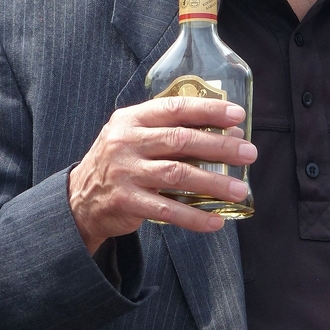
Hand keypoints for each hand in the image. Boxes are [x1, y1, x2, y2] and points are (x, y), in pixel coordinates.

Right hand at [68, 97, 256, 253]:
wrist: (80, 198)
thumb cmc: (122, 161)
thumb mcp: (136, 135)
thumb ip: (172, 130)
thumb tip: (228, 132)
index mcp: (132, 119)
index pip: (175, 108)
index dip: (208, 110)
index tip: (237, 115)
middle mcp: (126, 142)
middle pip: (180, 140)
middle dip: (220, 146)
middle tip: (248, 153)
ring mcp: (125, 172)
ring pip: (178, 174)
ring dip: (214, 182)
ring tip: (240, 189)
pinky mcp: (126, 202)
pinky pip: (167, 210)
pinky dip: (194, 217)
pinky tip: (216, 221)